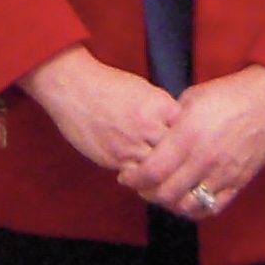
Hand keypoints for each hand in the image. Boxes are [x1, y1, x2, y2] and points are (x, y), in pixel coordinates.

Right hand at [18, 46, 178, 168]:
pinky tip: (143, 175)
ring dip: (161, 172)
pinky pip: (136, 176)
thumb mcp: (146, 91)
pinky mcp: (114, 158)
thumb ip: (164, 111)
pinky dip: (141, 178)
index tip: (190, 142)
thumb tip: (179, 130)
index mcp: (161, 105)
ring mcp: (131, 144)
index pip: (188, 130)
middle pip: (177, 152)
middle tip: (181, 165)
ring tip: (164, 174)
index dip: (190, 138)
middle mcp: (149, 125)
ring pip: (157, 168)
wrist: (75, 89)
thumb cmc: (110, 86)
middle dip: (179, 158)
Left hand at [117, 65, 264, 218]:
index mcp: (188, 135)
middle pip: (165, 193)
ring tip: (164, 194)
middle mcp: (204, 158)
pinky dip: (195, 210)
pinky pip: (212, 207)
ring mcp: (223, 172)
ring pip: (187, 205)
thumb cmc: (229, 94)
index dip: (133, 179)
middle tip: (141, 186)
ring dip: (169, 204)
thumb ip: (170, 122)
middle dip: (146, 193)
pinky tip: (187, 201)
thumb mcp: (192, 99)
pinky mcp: (239, 181)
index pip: (151, 171)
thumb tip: (152, 136)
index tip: (126, 176)